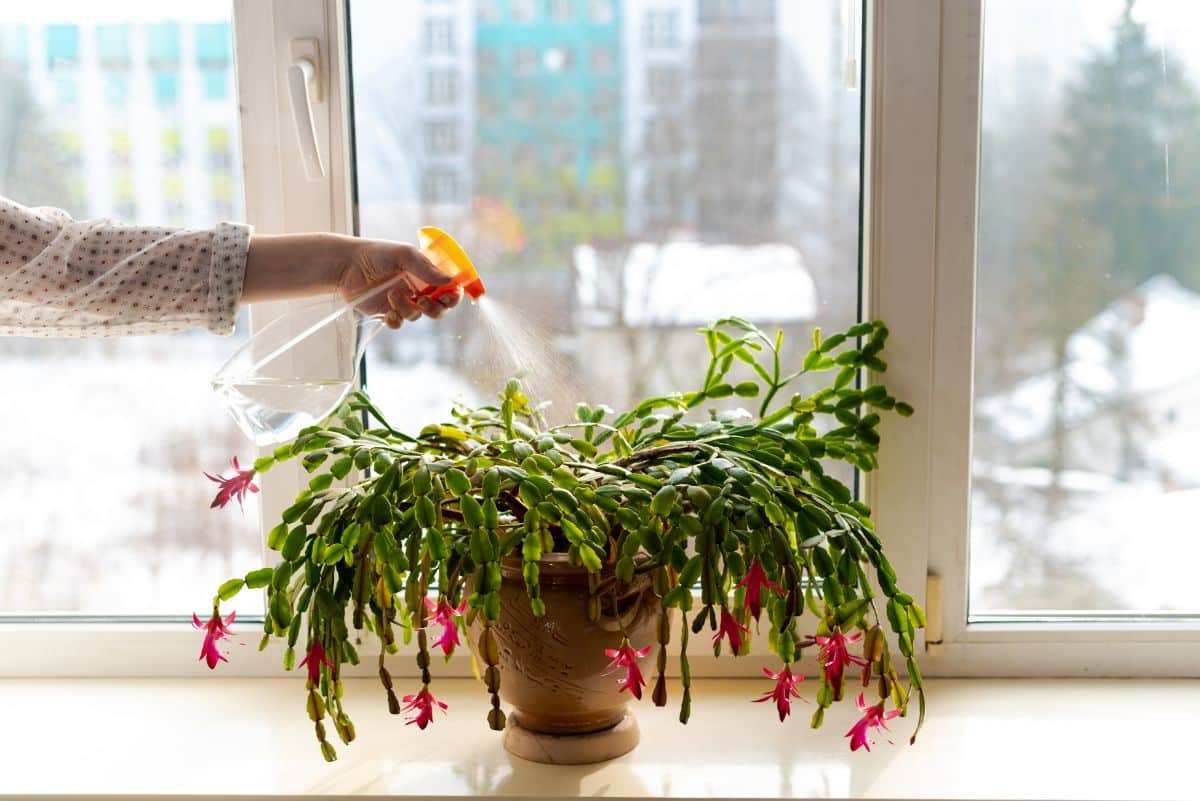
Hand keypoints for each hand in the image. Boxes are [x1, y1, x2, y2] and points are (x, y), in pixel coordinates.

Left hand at [242, 233, 463, 328]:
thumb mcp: (404, 255)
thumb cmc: (376, 253)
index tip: (452, 295)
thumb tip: (450, 280)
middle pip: (440, 308)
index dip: (455, 294)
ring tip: (392, 295)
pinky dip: (396, 319)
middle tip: (424, 301)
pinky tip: (387, 311)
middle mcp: (418, 289)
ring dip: (408, 308)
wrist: (346, 265)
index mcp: (426, 274)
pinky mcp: (388, 313)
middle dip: (437, 308)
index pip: (449, 288)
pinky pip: (399, 324)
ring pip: (419, 316)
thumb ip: (427, 268)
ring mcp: (404, 302)